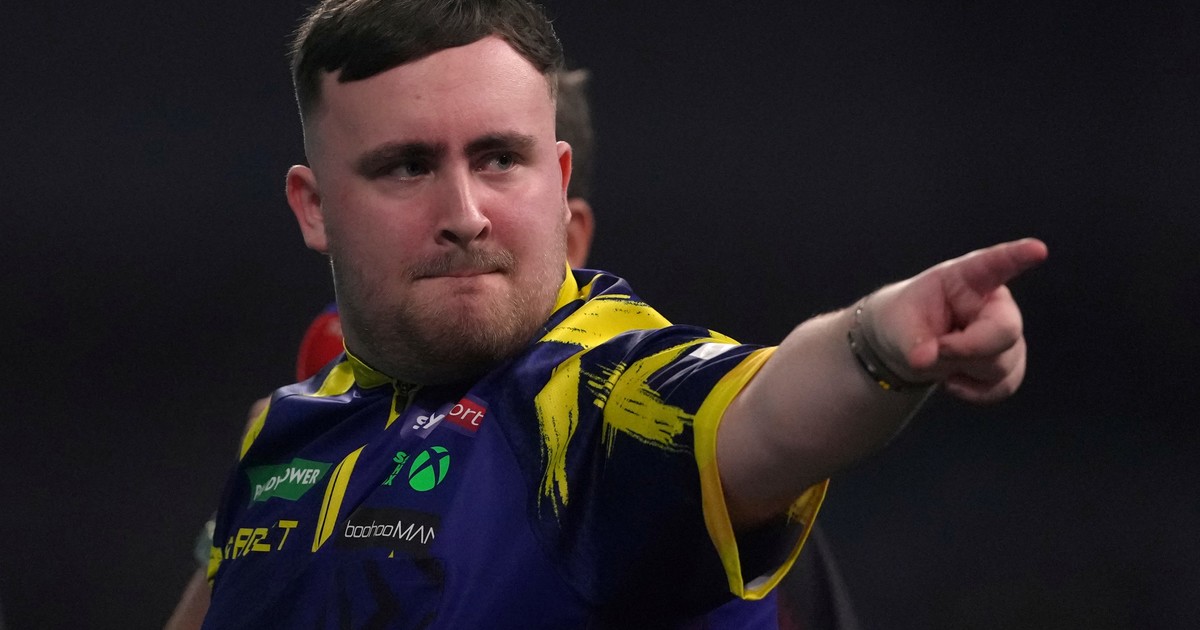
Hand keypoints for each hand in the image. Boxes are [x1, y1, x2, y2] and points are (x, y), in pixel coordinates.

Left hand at [864, 238, 1048, 402]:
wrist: (908, 346)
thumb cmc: (905, 321)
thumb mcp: (897, 325)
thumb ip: (911, 342)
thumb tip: (925, 361)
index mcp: (966, 279)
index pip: (994, 265)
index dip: (1016, 257)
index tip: (1037, 250)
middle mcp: (995, 303)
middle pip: (1006, 330)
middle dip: (970, 349)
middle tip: (936, 350)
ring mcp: (1006, 333)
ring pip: (1003, 363)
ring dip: (964, 369)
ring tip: (941, 356)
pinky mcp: (1010, 362)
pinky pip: (1005, 384)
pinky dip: (975, 391)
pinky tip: (954, 380)